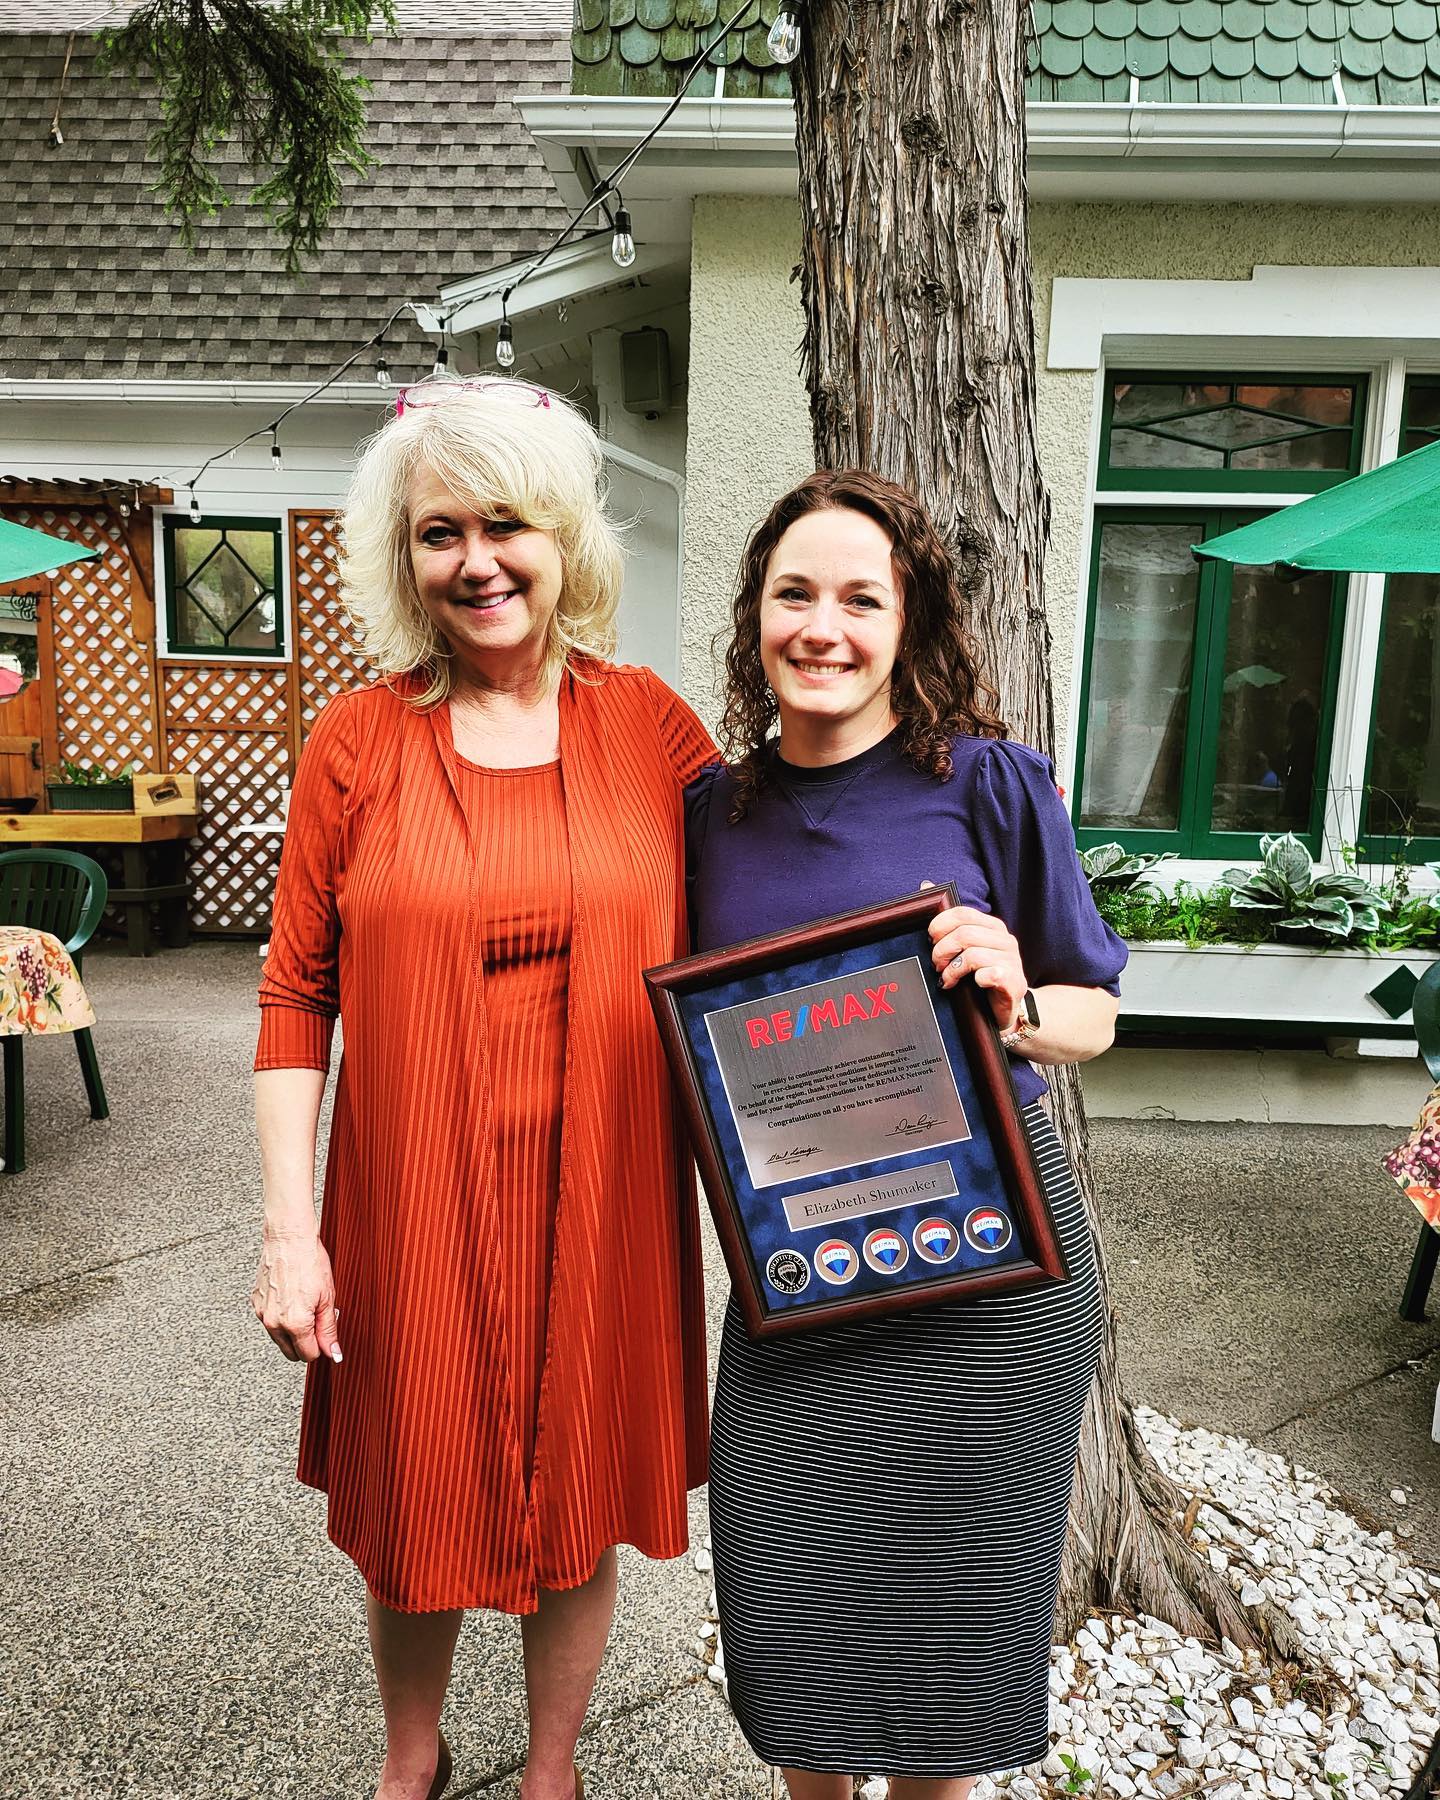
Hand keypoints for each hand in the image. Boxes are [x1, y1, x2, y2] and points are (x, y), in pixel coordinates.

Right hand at [251, 1229, 341, 1364]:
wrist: (289, 1238)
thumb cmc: (310, 1261)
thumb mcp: (327, 1298)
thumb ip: (328, 1329)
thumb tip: (333, 1352)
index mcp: (294, 1323)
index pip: (308, 1354)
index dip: (321, 1346)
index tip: (325, 1333)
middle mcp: (273, 1322)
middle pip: (291, 1352)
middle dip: (306, 1343)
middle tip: (317, 1320)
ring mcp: (262, 1313)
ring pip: (279, 1337)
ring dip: (293, 1330)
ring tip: (305, 1305)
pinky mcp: (256, 1302)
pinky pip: (269, 1320)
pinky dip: (280, 1316)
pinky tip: (291, 1298)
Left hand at [926, 896, 1028, 1031]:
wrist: (1008, 1009)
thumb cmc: (981, 976)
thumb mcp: (966, 947)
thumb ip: (949, 920)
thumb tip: (926, 885)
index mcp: (993, 927)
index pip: (963, 914)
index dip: (940, 926)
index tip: (930, 940)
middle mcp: (1006, 940)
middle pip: (964, 934)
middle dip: (942, 950)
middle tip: (936, 964)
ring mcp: (1012, 961)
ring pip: (973, 955)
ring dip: (952, 969)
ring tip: (947, 979)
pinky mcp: (1014, 982)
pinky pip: (989, 974)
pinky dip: (975, 980)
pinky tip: (972, 985)